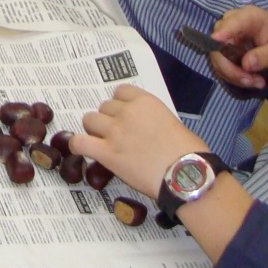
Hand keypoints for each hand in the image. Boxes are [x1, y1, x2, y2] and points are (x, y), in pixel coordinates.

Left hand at [74, 85, 253, 265]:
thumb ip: (154, 119)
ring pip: (89, 120)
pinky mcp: (107, 153)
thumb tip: (148, 128)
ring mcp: (114, 132)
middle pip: (104, 106)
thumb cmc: (189, 152)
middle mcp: (126, 112)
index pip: (120, 91)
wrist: (186, 175)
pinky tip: (82, 149)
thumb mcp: (173, 123)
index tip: (123, 114)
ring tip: (100, 141)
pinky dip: (78, 145)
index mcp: (145, 102)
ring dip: (94, 129)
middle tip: (116, 134)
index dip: (120, 104)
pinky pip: (80, 142)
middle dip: (108, 118)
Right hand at [207, 6, 267, 91]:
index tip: (216, 41)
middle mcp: (232, 23)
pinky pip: (221, 65)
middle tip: (251, 82)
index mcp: (249, 17)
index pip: (231, 23)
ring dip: (234, 75)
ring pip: (217, 58)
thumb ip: (266, 55)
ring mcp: (226, 36)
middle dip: (231, 67)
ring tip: (257, 82)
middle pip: (218, 44)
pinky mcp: (224, 49)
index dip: (223, 32)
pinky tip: (251, 80)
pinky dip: (234, 76)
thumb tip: (246, 65)